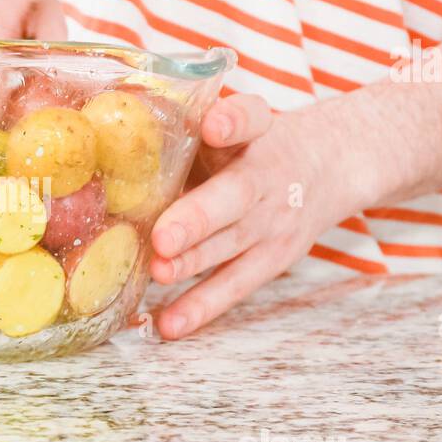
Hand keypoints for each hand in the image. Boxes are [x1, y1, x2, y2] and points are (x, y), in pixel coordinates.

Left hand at [149, 95, 358, 338]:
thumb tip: (111, 130)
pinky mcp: (271, 259)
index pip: (250, 118)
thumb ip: (187, 125)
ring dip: (192, 263)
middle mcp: (266, 175)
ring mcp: (271, 221)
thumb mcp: (234, 122)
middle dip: (198, 218)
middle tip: (163, 236)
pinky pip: (234, 285)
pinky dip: (202, 307)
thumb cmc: (253, 143)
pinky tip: (170, 324)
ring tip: (159, 273)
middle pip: (235, 195)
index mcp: (256, 130)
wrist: (329, 165)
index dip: (232, 122)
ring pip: (230, 244)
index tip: (212, 126)